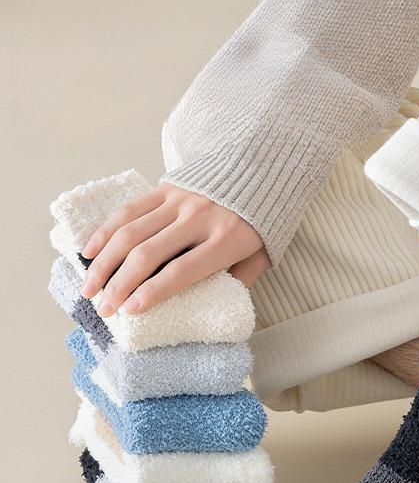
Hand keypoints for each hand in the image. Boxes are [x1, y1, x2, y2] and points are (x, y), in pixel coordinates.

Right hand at [80, 184, 269, 315]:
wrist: (262, 172)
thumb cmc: (261, 224)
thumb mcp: (261, 257)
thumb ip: (239, 281)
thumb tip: (212, 306)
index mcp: (226, 241)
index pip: (182, 271)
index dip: (153, 292)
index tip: (130, 310)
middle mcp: (199, 218)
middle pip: (149, 254)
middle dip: (120, 284)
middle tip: (104, 309)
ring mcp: (180, 200)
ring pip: (131, 231)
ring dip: (105, 262)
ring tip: (90, 288)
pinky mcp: (167, 187)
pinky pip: (130, 209)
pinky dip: (106, 231)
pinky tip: (90, 252)